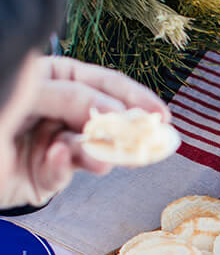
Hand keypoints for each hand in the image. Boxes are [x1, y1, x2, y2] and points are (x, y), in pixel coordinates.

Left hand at [1, 56, 168, 207]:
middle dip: (125, 130)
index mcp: (52, 80)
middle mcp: (56, 110)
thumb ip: (66, 96)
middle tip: (150, 141)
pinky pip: (63, 171)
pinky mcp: (44, 174)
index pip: (100, 83)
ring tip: (101, 159)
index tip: (159, 114)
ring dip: (96, 152)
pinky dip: (61, 167)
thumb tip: (107, 110)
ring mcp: (52, 142)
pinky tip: (54, 159)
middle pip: (103, 117)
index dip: (133, 97)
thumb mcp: (26, 91)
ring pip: (89, 148)